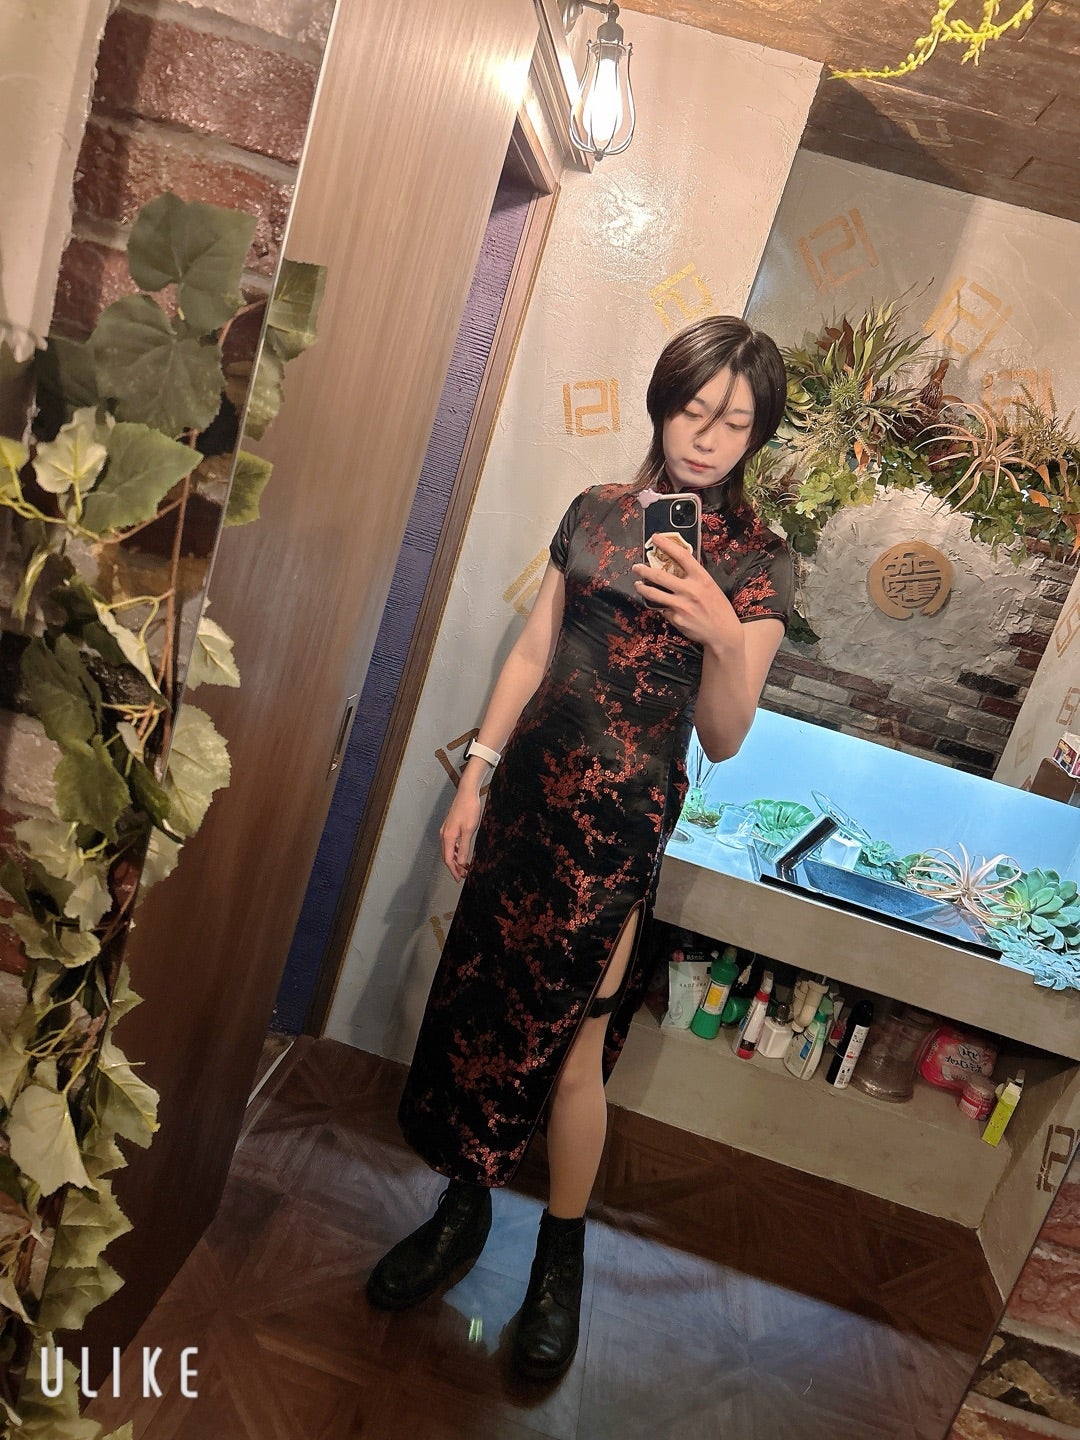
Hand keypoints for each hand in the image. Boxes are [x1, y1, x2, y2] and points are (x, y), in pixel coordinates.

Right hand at [440, 783, 483, 880]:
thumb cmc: (469, 809)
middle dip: (454, 867)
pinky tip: (462, 853)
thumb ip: (464, 847)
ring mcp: (445, 830)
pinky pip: (450, 843)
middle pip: (446, 856)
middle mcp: (444, 834)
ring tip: (464, 866)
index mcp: (447, 837)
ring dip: (455, 859)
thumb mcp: (469, 830)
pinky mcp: (449, 826)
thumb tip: (461, 863)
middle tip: (463, 875)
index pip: (448, 859)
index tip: (459, 878)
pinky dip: (455, 851)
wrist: (467, 793)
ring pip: (448, 850)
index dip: (453, 870)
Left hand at [632, 533, 742, 653]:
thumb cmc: (718, 607)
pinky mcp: (675, 619)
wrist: (723, 633)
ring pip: (654, 594)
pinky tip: (662, 607)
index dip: (667, 544)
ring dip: (643, 588)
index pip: (682, 556)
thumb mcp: (710, 586)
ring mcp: (681, 605)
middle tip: (636, 566)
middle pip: (660, 576)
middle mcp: (690, 590)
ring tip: (638, 584)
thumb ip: (694, 577)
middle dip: (644, 570)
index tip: (655, 537)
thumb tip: (676, 566)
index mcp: (701, 578)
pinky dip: (661, 607)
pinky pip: (663, 610)